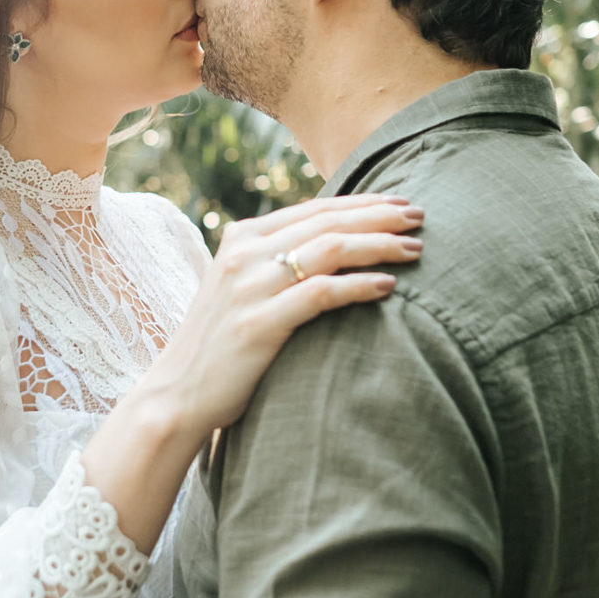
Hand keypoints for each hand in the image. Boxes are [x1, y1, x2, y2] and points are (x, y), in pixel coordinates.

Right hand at [148, 193, 422, 435]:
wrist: (178, 394)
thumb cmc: (221, 346)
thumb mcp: (241, 289)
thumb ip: (275, 262)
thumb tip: (334, 246)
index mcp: (241, 238)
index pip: (314, 208)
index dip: (362, 202)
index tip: (401, 203)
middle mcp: (244, 254)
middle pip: (327, 221)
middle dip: (379, 216)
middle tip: (420, 216)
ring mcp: (249, 287)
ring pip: (329, 249)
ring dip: (378, 245)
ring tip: (414, 249)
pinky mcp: (258, 323)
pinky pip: (321, 293)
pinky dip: (359, 285)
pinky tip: (388, 287)